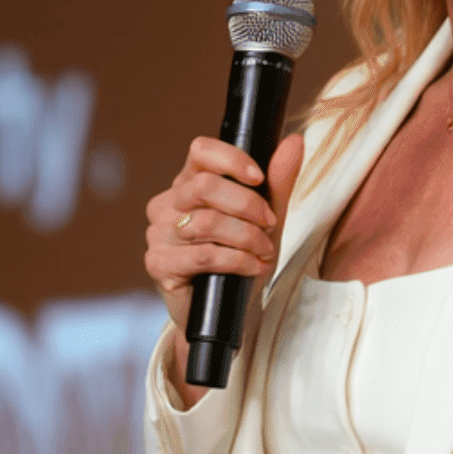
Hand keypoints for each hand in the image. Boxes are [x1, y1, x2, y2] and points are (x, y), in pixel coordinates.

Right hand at [144, 133, 304, 402]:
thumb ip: (278, 181)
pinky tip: (253, 267)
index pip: (200, 150)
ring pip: (206, 222)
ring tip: (263, 252)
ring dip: (246, 237)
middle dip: (248, 205)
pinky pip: (202, 255)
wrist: (231, 313)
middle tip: (270, 225)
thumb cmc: (244, 259)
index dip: (231, 159)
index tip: (259, 178)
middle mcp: (167, 203)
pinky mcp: (158, 264)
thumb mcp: (268, 218)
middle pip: (204, 186)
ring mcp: (158, 233)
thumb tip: (294, 141)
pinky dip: (236, 260)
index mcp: (189, 183)